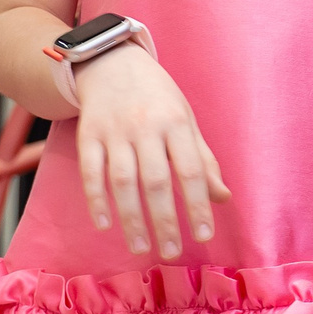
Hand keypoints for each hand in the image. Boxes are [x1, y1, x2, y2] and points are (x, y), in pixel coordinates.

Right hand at [72, 44, 229, 258]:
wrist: (112, 61)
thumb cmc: (157, 98)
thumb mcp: (186, 120)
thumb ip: (203, 160)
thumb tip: (224, 198)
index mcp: (176, 123)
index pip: (191, 169)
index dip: (198, 203)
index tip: (204, 235)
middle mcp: (145, 127)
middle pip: (156, 180)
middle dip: (165, 219)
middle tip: (171, 252)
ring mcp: (114, 131)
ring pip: (122, 180)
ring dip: (131, 217)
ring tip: (141, 247)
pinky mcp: (88, 134)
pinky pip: (91, 172)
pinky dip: (96, 199)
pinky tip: (104, 225)